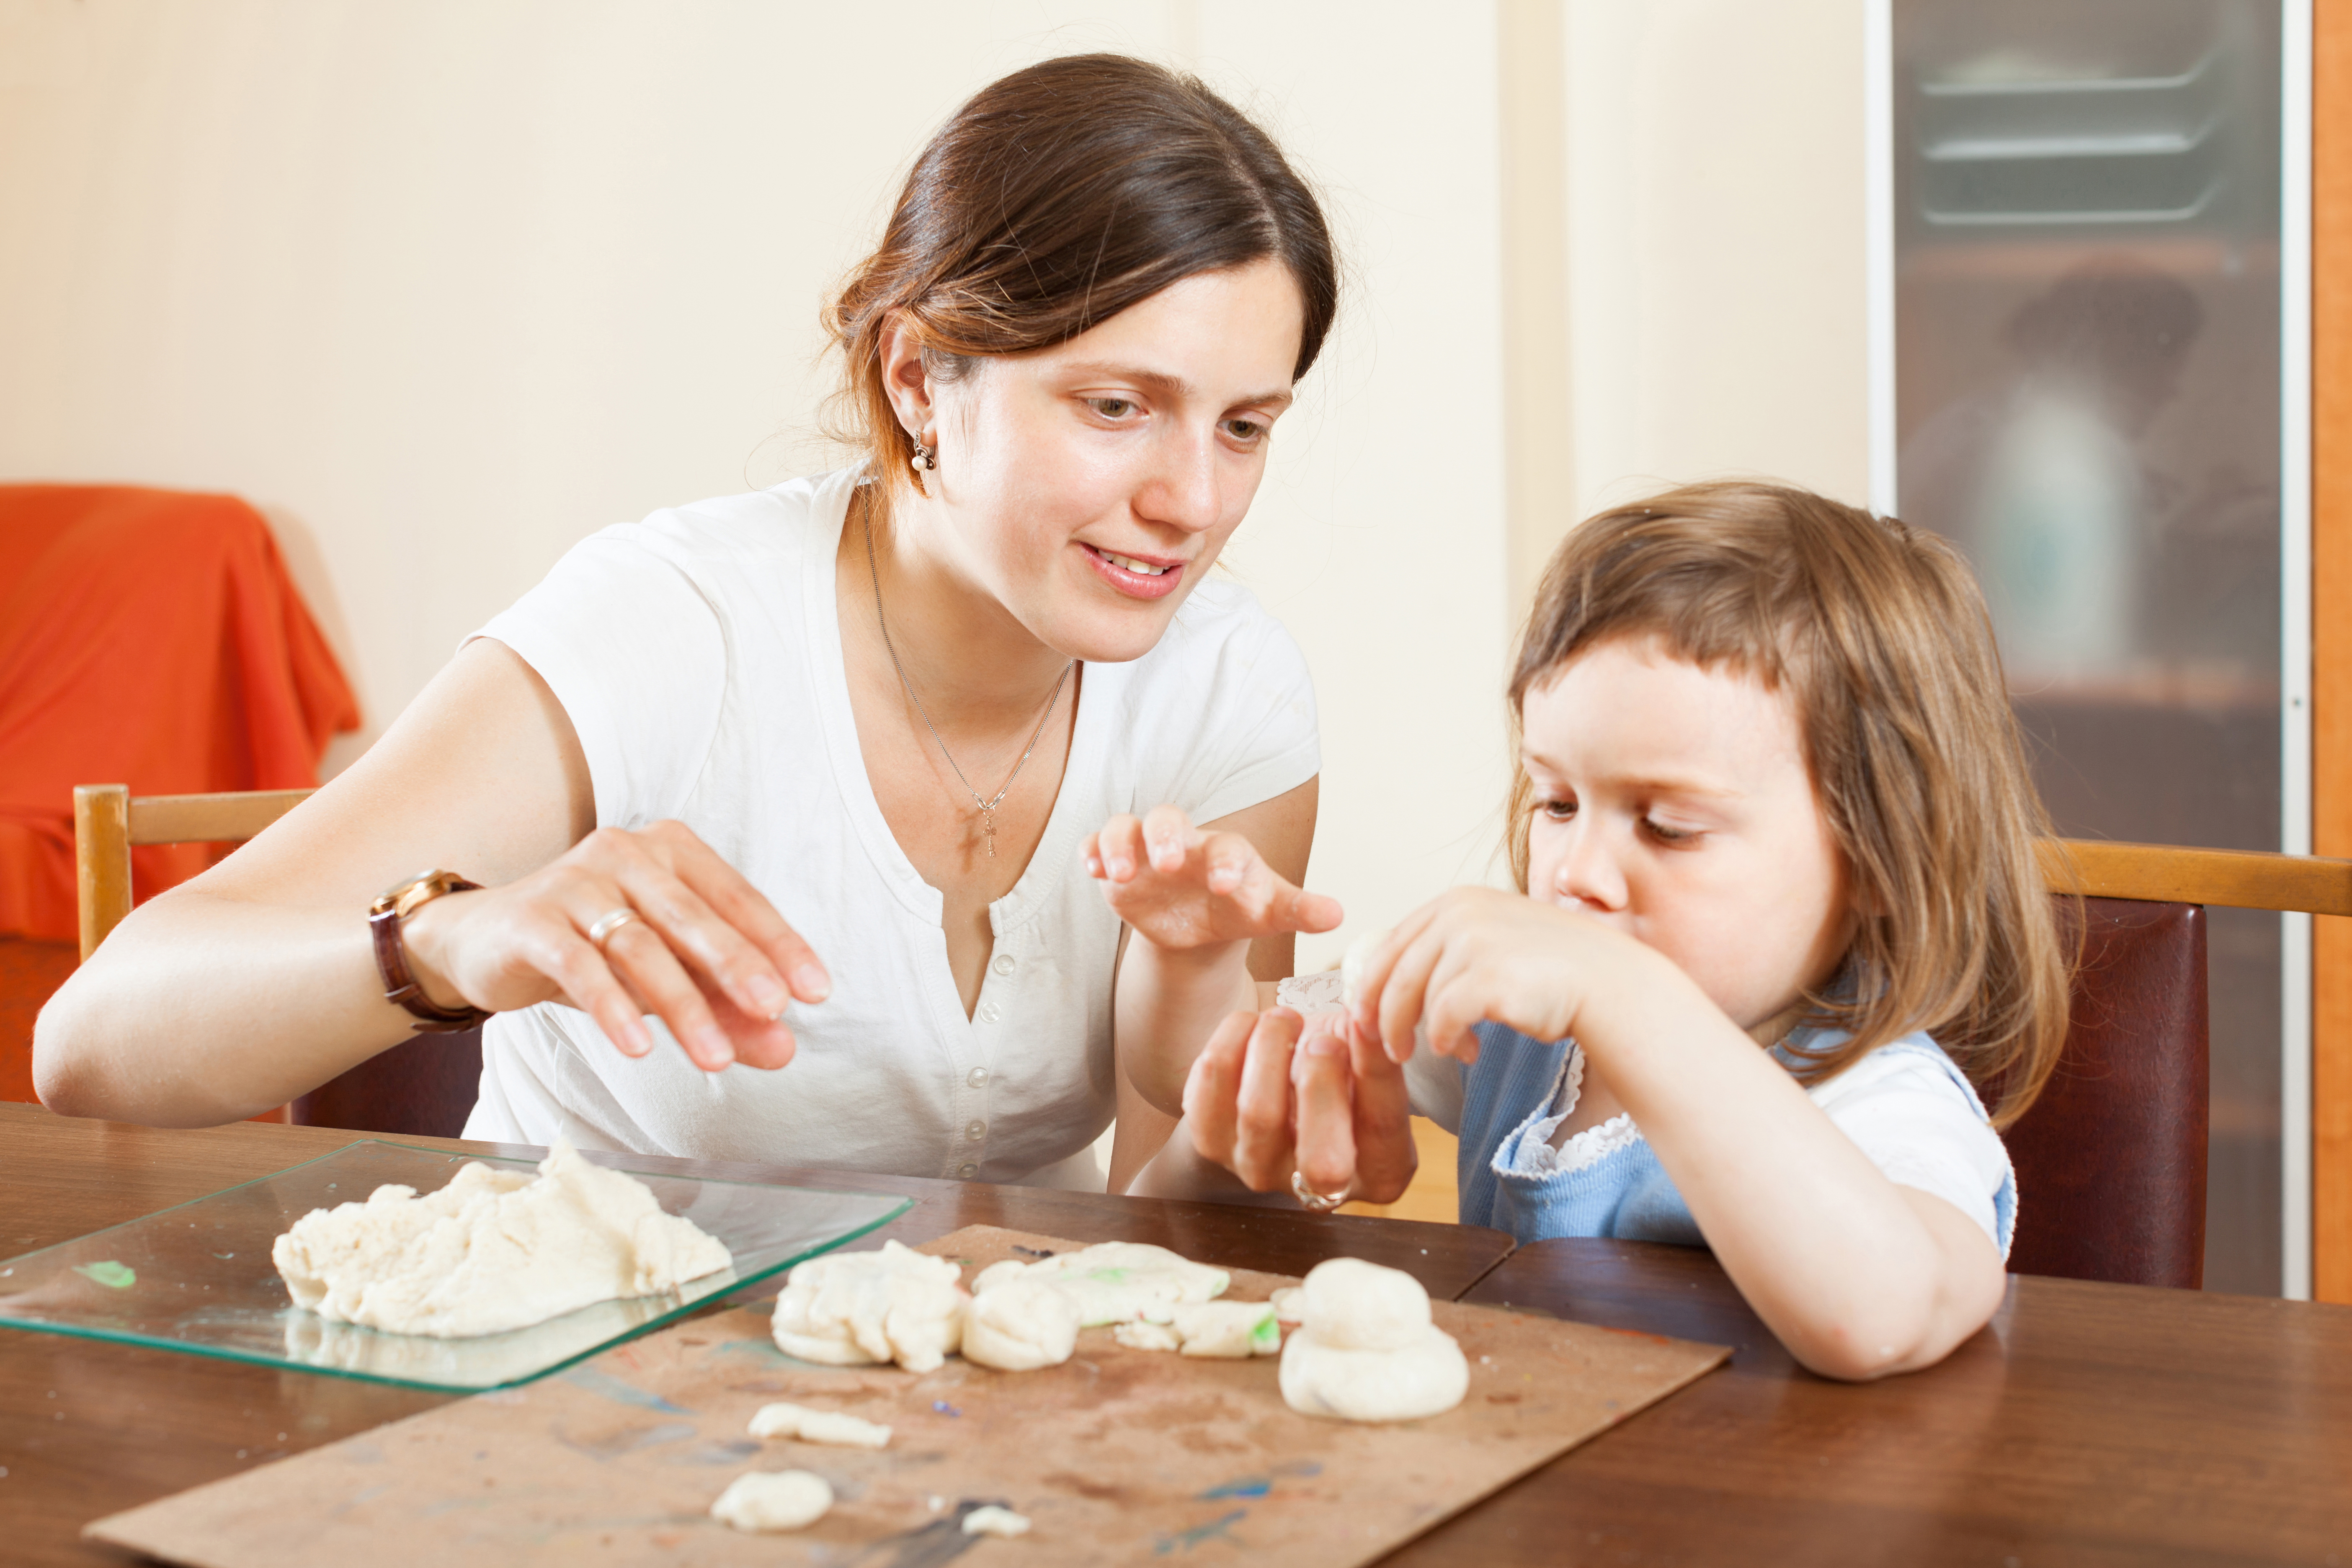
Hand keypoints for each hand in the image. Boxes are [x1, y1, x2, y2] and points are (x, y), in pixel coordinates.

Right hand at [399, 820, 829, 1072]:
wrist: (487, 940)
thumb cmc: (595, 950)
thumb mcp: (666, 979)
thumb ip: (725, 1010)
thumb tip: (785, 1049)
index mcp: (673, 851)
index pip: (738, 898)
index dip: (779, 945)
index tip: (816, 992)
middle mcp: (627, 851)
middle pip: (692, 917)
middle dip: (737, 967)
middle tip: (775, 1012)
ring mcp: (574, 880)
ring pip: (640, 945)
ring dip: (680, 1005)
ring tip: (713, 1059)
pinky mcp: (531, 918)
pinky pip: (579, 964)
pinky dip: (611, 1006)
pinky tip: (638, 1047)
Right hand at [1086, 804, 1340, 955]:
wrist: (1201, 924)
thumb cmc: (1239, 908)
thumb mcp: (1268, 913)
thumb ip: (1299, 910)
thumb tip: (1338, 915)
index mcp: (1225, 851)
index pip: (1225, 846)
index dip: (1225, 862)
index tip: (1225, 886)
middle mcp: (1184, 842)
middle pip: (1168, 819)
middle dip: (1166, 837)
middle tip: (1169, 863)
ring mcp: (1146, 851)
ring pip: (1126, 827)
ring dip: (1119, 845)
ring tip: (1121, 873)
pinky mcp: (1117, 866)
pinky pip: (1096, 846)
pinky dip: (1092, 853)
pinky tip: (1092, 873)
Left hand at [1179, 1007, 1417, 1205]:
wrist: (1283, 1084)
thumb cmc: (1340, 1070)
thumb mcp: (1368, 1061)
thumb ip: (1373, 1049)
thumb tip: (1365, 1018)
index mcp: (1380, 1172)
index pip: (1382, 1127)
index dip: (1374, 1067)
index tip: (1363, 1019)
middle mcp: (1320, 1189)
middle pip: (1322, 1159)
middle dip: (1321, 1082)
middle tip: (1320, 1038)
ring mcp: (1260, 1171)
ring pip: (1259, 1114)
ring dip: (1272, 1048)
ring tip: (1284, 1017)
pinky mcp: (1213, 1144)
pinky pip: (1211, 1088)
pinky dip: (1231, 1042)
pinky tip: (1251, 1026)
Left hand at [1349, 887, 1637, 1063]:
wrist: (1609, 984)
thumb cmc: (1553, 971)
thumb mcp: (1495, 939)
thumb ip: (1450, 947)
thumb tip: (1398, 980)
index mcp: (1457, 901)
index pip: (1392, 944)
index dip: (1372, 986)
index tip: (1366, 1019)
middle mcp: (1460, 912)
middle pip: (1394, 974)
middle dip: (1383, 1018)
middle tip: (1391, 1051)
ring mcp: (1474, 941)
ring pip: (1417, 1000)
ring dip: (1423, 1035)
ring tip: (1451, 1052)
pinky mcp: (1487, 976)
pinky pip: (1442, 1019)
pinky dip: (1447, 1041)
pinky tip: (1466, 1053)